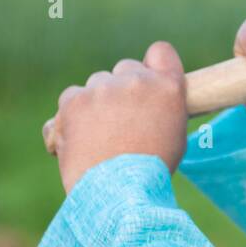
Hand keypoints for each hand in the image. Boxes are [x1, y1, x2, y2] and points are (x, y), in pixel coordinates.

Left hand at [51, 41, 188, 193]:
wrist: (119, 194)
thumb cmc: (150, 173)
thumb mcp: (174, 136)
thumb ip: (163, 107)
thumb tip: (147, 102)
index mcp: (168, 87)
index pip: (160, 51)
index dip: (152, 65)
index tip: (146, 81)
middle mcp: (137, 80)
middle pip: (125, 69)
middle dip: (121, 90)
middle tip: (120, 122)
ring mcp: (104, 88)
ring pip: (96, 84)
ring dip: (96, 104)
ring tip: (99, 139)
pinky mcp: (74, 100)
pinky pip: (71, 99)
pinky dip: (71, 118)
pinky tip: (79, 142)